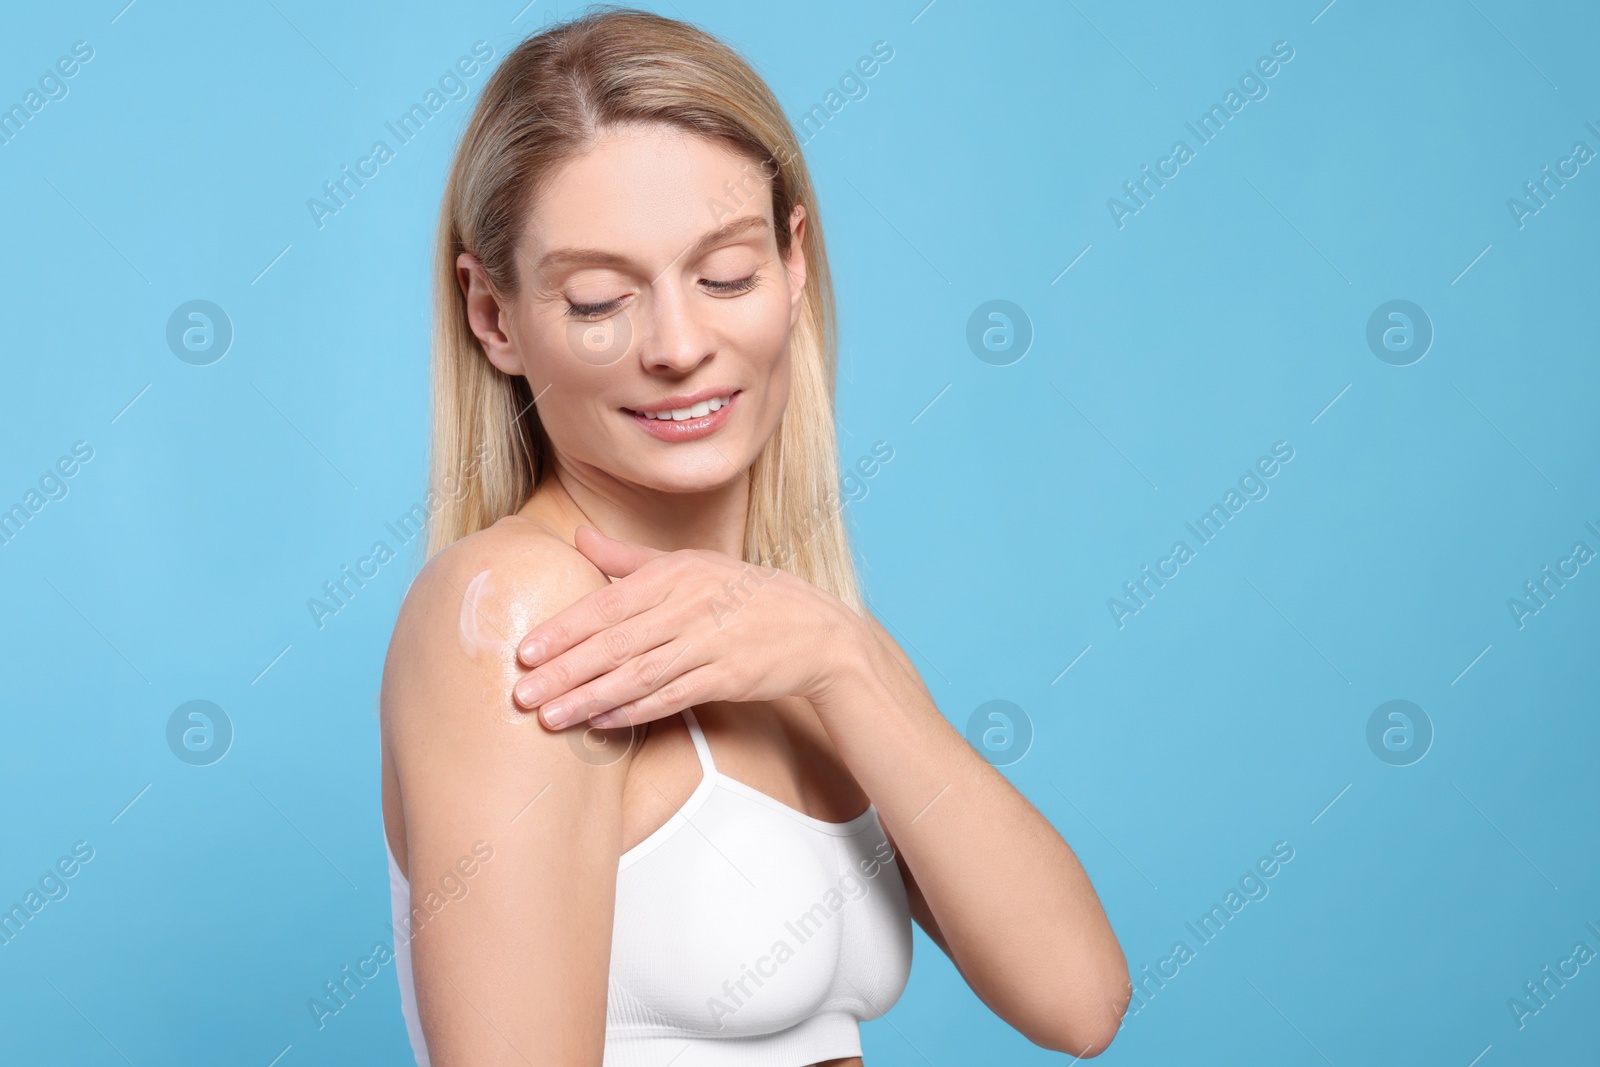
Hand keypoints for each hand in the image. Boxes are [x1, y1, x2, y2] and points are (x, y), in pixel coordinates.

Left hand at [513, 525, 857, 728]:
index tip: (525, 651)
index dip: (563, 630)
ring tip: (550, 718)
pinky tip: (602, 724)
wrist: (815, 630)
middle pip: (615, 644)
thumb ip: (628, 559)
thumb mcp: (690, 563)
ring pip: (638, 676)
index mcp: (675, 574)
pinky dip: (635, 712)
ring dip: (590, 699)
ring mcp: (709, 644)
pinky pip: (672, 698)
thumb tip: (577, 536)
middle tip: (521, 693)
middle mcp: (689, 607)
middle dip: (564, 671)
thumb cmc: (743, 594)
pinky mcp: (727, 678)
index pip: (607, 604)